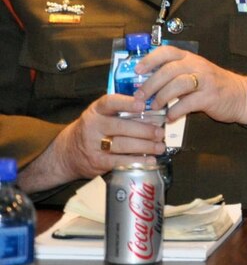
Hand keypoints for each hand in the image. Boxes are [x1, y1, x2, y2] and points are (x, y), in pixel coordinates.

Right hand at [38, 93, 164, 185]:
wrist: (67, 153)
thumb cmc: (93, 130)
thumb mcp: (101, 116)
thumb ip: (121, 112)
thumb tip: (153, 111)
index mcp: (96, 111)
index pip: (110, 103)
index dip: (126, 103)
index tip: (142, 104)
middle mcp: (93, 126)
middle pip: (121, 126)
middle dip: (144, 130)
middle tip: (160, 133)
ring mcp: (94, 145)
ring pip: (123, 144)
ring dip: (145, 146)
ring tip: (160, 147)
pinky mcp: (97, 161)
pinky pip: (120, 161)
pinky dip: (137, 161)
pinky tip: (150, 160)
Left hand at [134, 47, 246, 124]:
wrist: (241, 96)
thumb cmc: (214, 86)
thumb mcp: (195, 73)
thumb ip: (175, 75)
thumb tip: (146, 84)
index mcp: (191, 58)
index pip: (167, 52)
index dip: (149, 60)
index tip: (137, 71)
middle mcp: (198, 66)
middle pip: (169, 70)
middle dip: (150, 84)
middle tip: (140, 97)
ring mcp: (205, 81)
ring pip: (177, 84)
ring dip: (161, 97)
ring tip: (154, 107)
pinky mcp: (210, 97)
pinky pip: (187, 103)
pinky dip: (175, 111)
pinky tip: (170, 116)